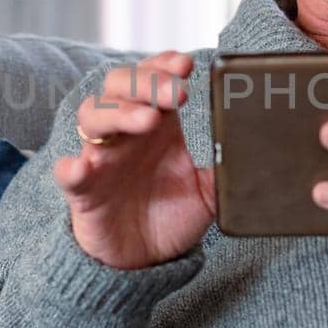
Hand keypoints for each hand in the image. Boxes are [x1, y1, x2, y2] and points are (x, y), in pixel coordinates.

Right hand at [52, 51, 216, 270]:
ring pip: (93, 116)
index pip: (152, 79)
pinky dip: (71, 167)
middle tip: (177, 94)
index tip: (186, 65)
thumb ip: (226, 169)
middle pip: (120, 87)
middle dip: (147, 83)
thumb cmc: (172, 215)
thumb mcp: (209, 192)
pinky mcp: (83, 192)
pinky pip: (69, 174)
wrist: (145, 262)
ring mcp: (100, 158)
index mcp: (157, 124)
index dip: (163, 65)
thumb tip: (257, 154)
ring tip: (148, 120)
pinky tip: (83, 166)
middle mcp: (125, 133)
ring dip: (119, 112)